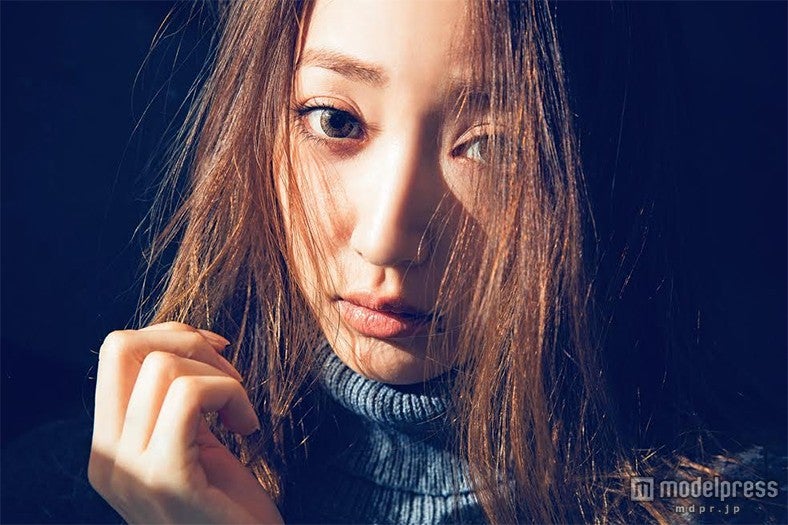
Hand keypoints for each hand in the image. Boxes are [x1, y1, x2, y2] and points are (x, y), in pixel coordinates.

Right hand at [88, 321, 283, 523]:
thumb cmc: (229, 507)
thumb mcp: (193, 445)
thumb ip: (175, 403)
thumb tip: (188, 340)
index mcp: (108, 446)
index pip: (113, 352)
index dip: (168, 334)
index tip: (216, 353)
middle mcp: (106, 458)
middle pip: (121, 346)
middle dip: (188, 341)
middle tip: (230, 379)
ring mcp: (130, 471)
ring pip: (162, 367)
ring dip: (221, 375)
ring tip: (241, 413)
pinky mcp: (166, 480)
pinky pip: (191, 395)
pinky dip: (231, 395)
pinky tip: (248, 429)